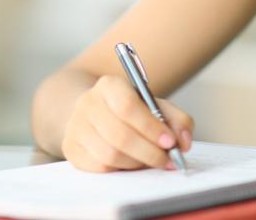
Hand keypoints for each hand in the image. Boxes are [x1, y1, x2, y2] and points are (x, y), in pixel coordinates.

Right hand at [61, 74, 193, 171]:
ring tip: (152, 161)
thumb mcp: (155, 106)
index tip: (170, 142)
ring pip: (110, 154)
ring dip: (137, 163)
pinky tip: (132, 164)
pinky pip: (99, 167)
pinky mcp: (71, 149)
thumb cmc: (131, 111)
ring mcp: (76, 127)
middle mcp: (88, 103)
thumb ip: (176, 120)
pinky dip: (121, 170)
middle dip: (149, 152)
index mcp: (109, 85)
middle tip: (168, 160)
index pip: (128, 106)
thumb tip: (184, 142)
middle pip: (120, 134)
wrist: (96, 114)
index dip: (151, 127)